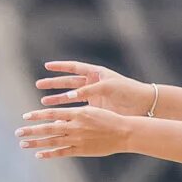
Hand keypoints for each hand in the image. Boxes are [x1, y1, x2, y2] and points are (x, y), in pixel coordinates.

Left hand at [16, 104, 132, 159]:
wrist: (124, 132)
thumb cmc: (108, 119)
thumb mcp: (89, 112)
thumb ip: (72, 116)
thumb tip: (56, 120)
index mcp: (77, 113)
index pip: (52, 114)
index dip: (37, 116)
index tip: (25, 116)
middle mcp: (75, 126)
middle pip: (48, 128)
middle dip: (31, 130)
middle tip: (18, 132)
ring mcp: (77, 139)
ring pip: (52, 141)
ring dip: (36, 143)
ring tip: (23, 143)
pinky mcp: (81, 150)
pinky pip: (62, 152)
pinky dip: (50, 154)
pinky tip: (39, 155)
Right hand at [34, 60, 151, 116]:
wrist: (143, 105)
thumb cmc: (127, 91)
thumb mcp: (107, 87)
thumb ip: (88, 91)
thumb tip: (68, 97)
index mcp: (95, 73)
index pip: (74, 67)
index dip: (60, 66)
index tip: (46, 66)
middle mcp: (92, 83)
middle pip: (69, 82)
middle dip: (53, 84)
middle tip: (38, 85)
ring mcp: (93, 96)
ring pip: (70, 96)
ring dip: (57, 99)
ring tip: (43, 102)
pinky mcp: (96, 108)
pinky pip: (78, 108)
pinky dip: (68, 111)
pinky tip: (58, 115)